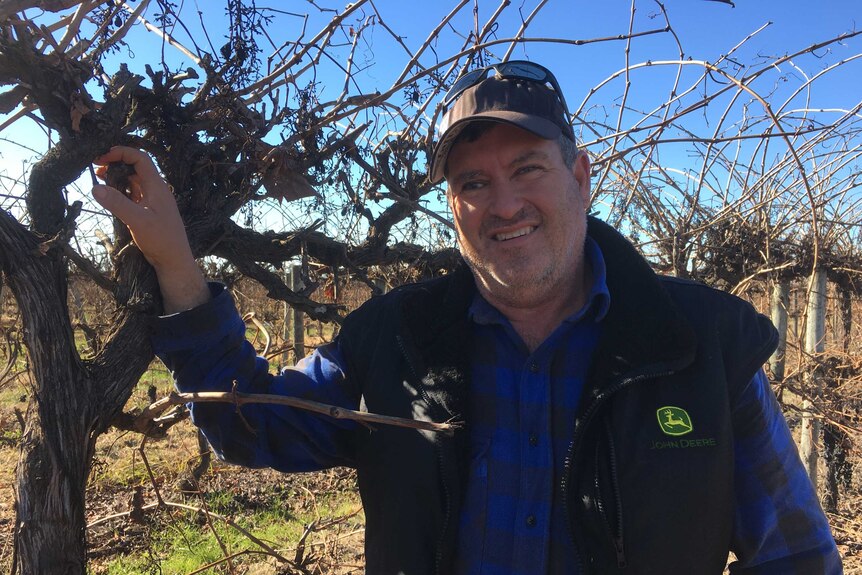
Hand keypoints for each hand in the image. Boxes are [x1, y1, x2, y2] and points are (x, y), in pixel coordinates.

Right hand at [92, 146, 208, 312]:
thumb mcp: (138, 221)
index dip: (121, 153)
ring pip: (132, 181)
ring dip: (116, 178)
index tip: (101, 157)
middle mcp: (155, 190)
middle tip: (95, 168)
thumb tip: (95, 187)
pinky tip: (108, 195)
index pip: (140, 158)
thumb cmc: (161, 239)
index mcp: (157, 186)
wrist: (174, 260)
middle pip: (134, 167)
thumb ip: (117, 203)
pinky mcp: (147, 210)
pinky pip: (132, 194)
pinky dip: (120, 191)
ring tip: (98, 178)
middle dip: (115, 164)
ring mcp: (151, 200)